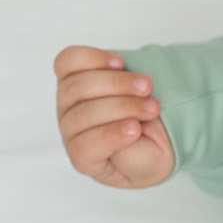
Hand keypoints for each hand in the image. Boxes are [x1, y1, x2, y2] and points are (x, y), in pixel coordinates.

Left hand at [54, 45, 174, 188]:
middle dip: (122, 107)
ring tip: (146, 86)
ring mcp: (69, 102)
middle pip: (82, 114)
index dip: (109, 136)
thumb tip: (122, 127)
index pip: (83, 148)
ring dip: (117, 83)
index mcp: (86, 159)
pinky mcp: (72, 76)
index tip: (137, 129)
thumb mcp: (150, 164)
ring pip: (77, 86)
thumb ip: (131, 156)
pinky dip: (94, 58)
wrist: (153, 126)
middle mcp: (71, 131)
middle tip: (153, 108)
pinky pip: (70, 61)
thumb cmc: (150, 150)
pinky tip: (118, 64)